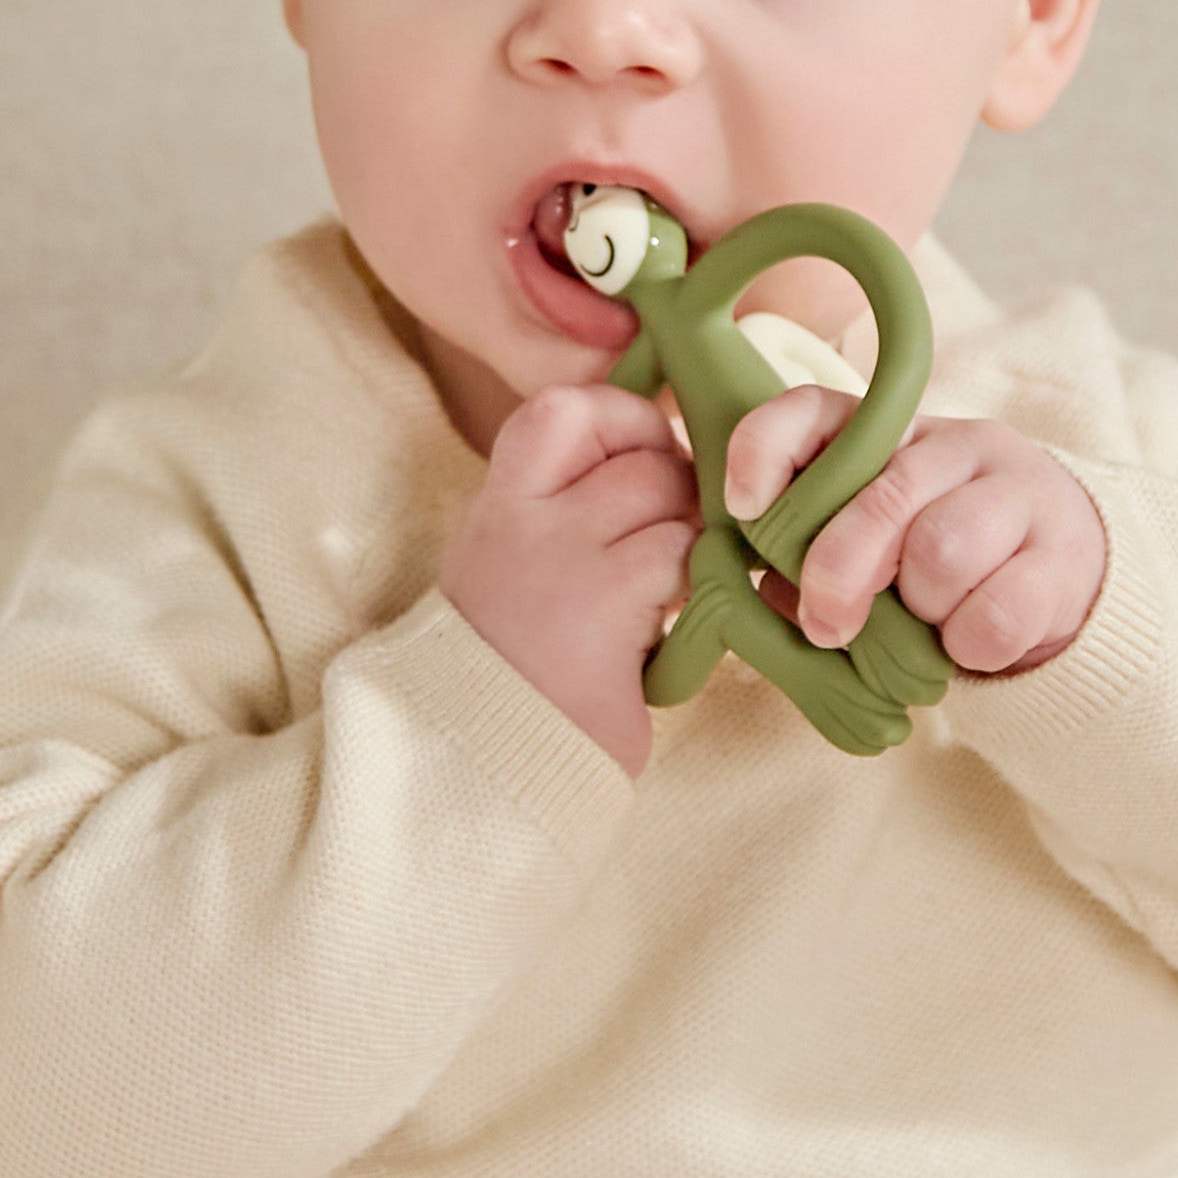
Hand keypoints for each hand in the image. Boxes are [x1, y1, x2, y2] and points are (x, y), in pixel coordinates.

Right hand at [441, 384, 699, 776]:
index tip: (645, 457)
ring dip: (689, 537)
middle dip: (677, 485)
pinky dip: (695, 582)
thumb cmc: (514, 669)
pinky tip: (674, 622)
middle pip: (637, 452)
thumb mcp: (509, 568)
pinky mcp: (605, 608)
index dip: (621, 418)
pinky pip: (679, 555)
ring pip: (668, 497)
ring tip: (668, 586)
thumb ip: (558, 511)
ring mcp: (561, 560)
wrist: (482, 766)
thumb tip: (648, 455)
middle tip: (672, 535)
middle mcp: (521, 519)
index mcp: (497, 505)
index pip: (559, 410)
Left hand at [725, 388, 1107, 675]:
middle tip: (825, 625)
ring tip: (924, 621)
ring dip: (917, 609)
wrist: (1061, 565)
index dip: (766, 450)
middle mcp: (951, 445)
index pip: (813, 408)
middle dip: (839, 570)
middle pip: (883, 495)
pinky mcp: (1060, 554)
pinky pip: (998, 611)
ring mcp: (1013, 492)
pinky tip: (966, 643)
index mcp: (886, 432)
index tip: (744, 508)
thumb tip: (761, 592)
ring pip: (942, 550)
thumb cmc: (931, 555)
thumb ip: (809, 554)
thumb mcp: (868, 540)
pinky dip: (968, 645)